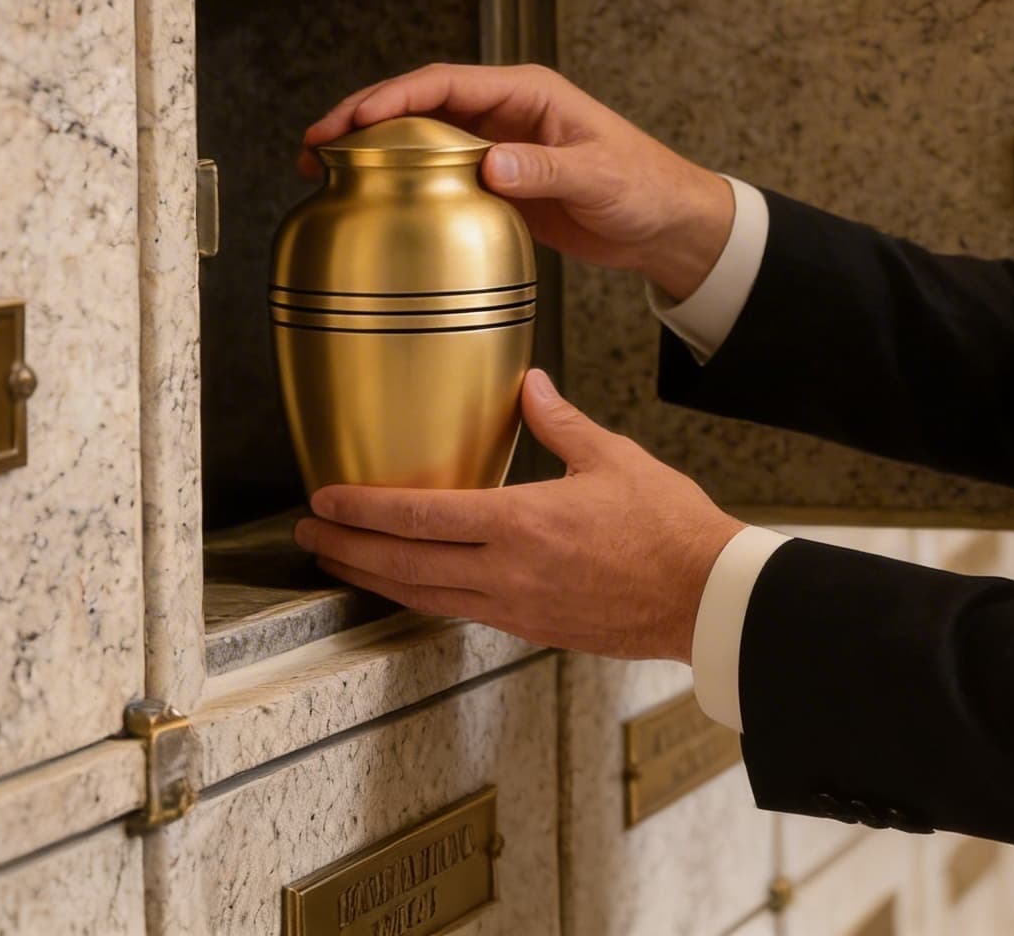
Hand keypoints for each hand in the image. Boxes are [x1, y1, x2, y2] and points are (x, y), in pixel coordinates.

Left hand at [294, 369, 746, 661]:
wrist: (704, 596)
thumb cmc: (669, 528)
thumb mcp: (613, 458)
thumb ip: (559, 422)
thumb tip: (529, 385)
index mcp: (523, 524)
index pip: (422, 516)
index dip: (365, 509)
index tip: (326, 498)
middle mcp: (510, 573)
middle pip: (406, 566)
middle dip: (349, 549)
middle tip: (309, 534)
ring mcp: (518, 608)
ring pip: (425, 597)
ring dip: (375, 580)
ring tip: (339, 563)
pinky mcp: (533, 628)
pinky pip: (461, 612)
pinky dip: (422, 597)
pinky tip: (410, 585)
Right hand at [300, 63, 735, 301]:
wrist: (667, 225)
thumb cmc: (644, 187)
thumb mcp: (598, 176)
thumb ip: (547, 168)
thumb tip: (491, 163)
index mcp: (527, 93)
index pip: (445, 83)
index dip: (392, 96)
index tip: (351, 119)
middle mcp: (505, 112)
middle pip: (419, 105)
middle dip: (363, 119)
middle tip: (313, 143)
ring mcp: (498, 146)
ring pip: (421, 138)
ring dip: (374, 150)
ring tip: (320, 169)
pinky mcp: (498, 182)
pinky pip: (438, 174)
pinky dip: (401, 181)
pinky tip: (369, 199)